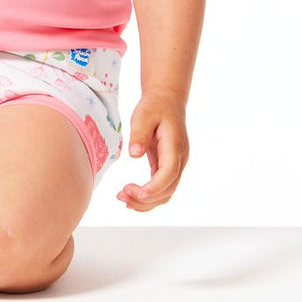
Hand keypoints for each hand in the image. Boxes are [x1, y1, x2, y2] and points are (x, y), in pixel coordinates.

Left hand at [116, 90, 188, 211]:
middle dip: (145, 199)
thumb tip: (134, 154)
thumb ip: (139, 134)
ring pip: (166, 193)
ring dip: (146, 202)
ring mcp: (176, 165)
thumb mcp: (144, 115)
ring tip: (122, 198)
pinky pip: (161, 187)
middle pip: (168, 190)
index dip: (152, 188)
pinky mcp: (168, 166)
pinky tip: (132, 196)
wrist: (166, 100)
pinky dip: (148, 196)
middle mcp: (179, 160)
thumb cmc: (155, 106)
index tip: (133, 192)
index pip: (168, 174)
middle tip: (121, 196)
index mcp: (175, 147)